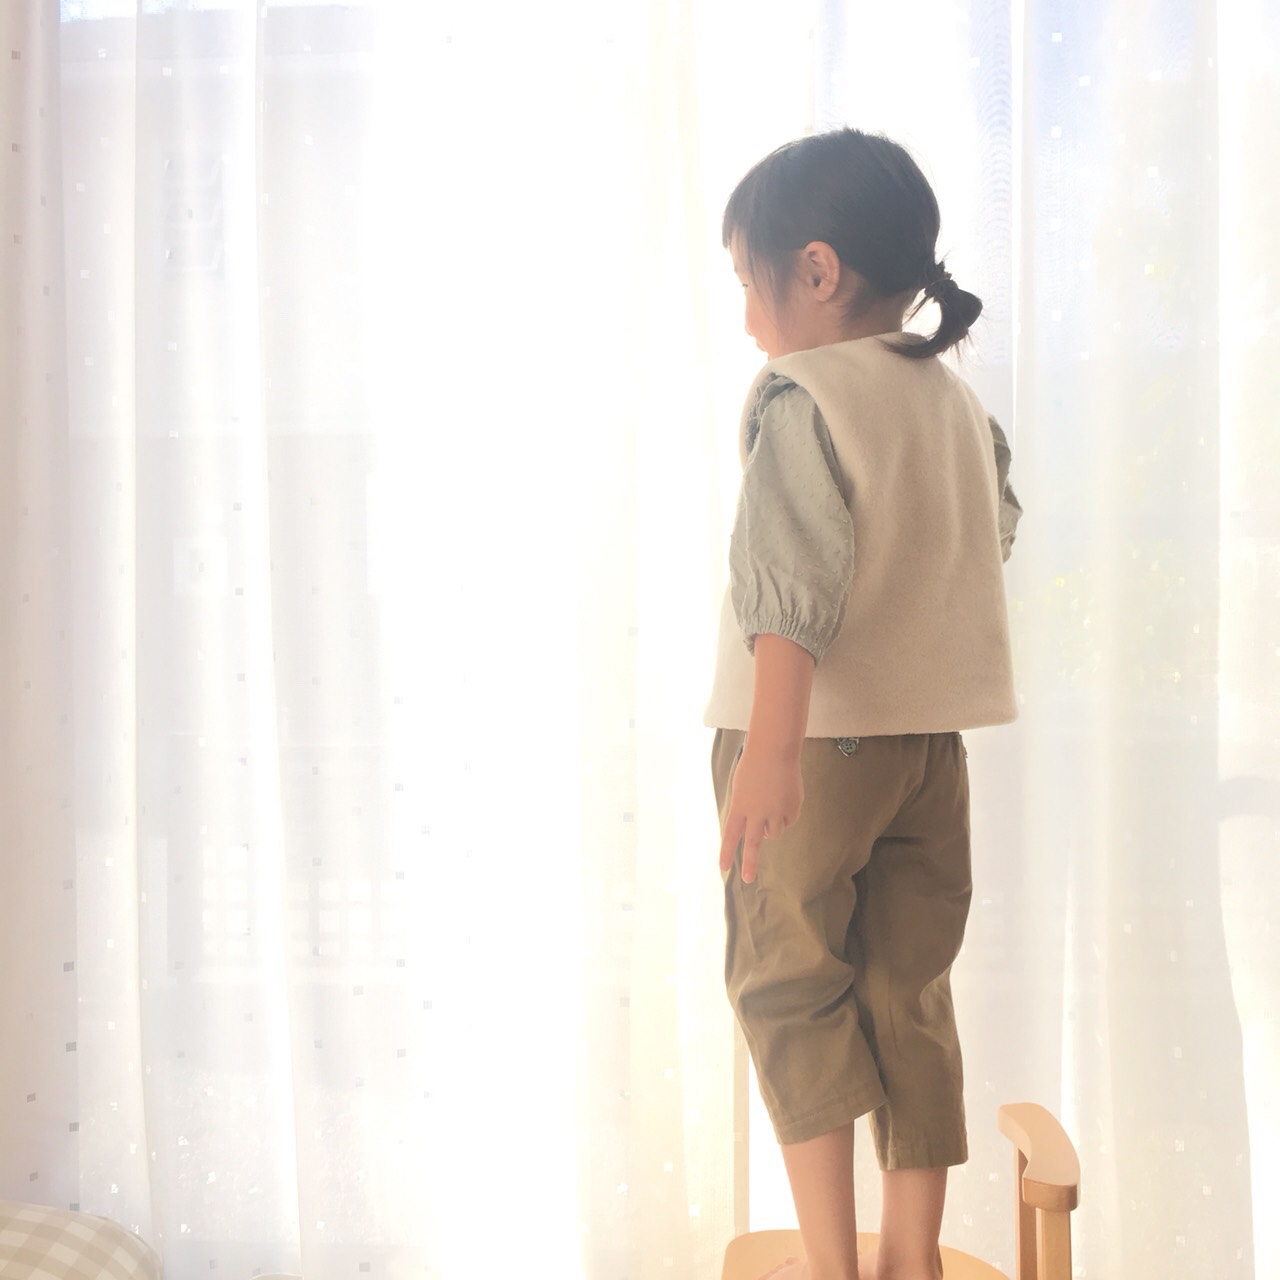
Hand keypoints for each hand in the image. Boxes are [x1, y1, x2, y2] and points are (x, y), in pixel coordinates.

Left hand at [718, 743, 803, 883]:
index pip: (730, 834)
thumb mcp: (742, 788)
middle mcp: (758, 812)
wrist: (776, 749)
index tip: (723, 868)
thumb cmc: (755, 766)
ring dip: (771, 825)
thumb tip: (766, 835)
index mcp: (740, 806)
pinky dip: (785, 813)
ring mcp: (776, 811)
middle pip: (753, 843)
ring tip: (771, 802)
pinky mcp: (792, 809)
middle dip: (750, 863)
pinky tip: (783, 796)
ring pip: (774, 833)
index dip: (726, 852)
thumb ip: (748, 812)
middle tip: (748, 879)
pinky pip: (788, 821)